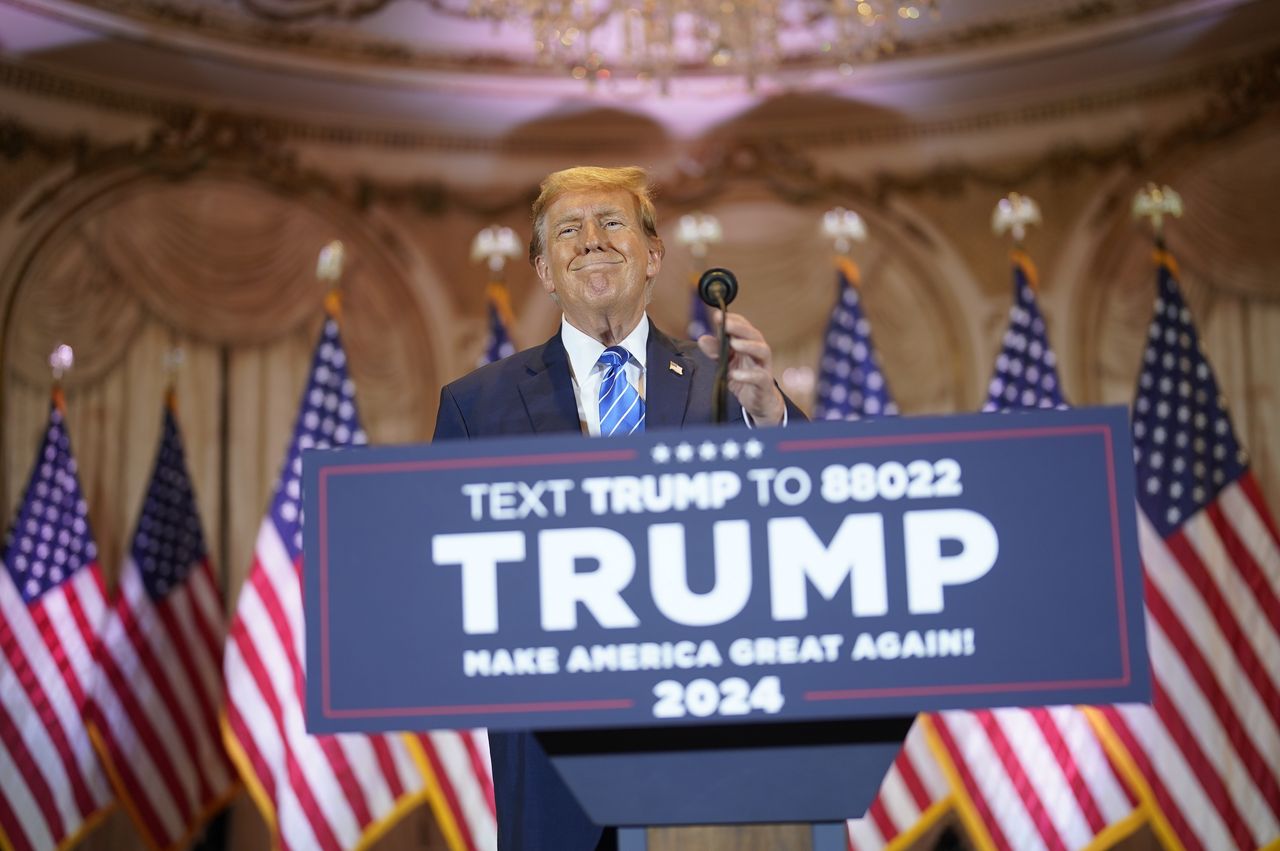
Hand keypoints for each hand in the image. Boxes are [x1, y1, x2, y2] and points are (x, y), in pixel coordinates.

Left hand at [697, 308, 785, 425]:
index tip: (717, 315)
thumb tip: (702, 339)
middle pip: (754, 334)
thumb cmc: (743, 377)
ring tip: (733, 343)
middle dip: (739, 328)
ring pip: (762, 350)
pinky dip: (747, 375)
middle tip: (725, 324)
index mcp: (749, 344)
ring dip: (748, 345)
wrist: (759, 402)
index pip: (743, 326)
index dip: (732, 319)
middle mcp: (758, 352)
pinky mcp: (765, 384)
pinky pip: (760, 377)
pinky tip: (734, 374)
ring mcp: (763, 367)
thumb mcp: (726, 364)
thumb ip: (716, 351)